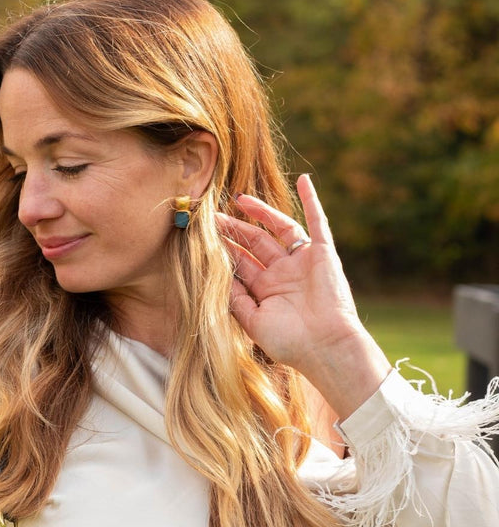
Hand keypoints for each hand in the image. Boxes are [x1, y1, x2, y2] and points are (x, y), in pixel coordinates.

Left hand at [216, 175, 390, 419]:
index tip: (202, 236)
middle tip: (211, 216)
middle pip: (255, 244)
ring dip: (261, 212)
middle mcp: (283, 274)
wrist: (325, 346)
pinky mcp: (323, 254)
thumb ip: (236, 300)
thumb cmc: (289, 342)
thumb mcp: (253, 322)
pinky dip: (313, 200)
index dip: (223, 249)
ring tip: (240, 198)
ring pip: (279, 229)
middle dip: (234, 229)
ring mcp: (303, 262)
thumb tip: (216, 278)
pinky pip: (318, 221)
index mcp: (266, 291)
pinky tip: (305, 180)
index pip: (241, 263)